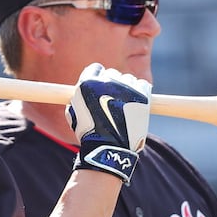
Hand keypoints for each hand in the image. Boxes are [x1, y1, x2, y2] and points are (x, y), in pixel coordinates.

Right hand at [65, 63, 150, 183]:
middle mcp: (107, 80)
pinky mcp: (142, 94)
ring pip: (128, 79)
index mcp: (88, 82)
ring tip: (123, 106)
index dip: (98, 78)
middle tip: (112, 100)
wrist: (109, 147)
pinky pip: (143, 84)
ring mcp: (126, 87)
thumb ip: (76, 97)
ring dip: (126, 89)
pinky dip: (140, 92)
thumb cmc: (89, 132)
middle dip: (111, 85)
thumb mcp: (73, 113)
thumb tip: (79, 91)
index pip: (96, 69)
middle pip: (112, 74)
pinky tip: (135, 104)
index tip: (100, 88)